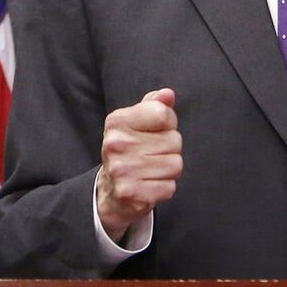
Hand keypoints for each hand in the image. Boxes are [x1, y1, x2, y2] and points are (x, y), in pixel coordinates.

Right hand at [97, 88, 181, 241]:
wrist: (111, 189)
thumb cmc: (131, 149)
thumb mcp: (137, 122)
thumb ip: (154, 104)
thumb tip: (168, 94)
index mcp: (117, 121)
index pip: (163, 113)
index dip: (168, 123)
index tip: (157, 131)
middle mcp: (115, 143)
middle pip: (174, 141)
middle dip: (170, 149)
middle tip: (152, 154)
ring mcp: (120, 169)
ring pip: (175, 165)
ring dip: (169, 170)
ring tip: (151, 170)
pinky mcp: (129, 192)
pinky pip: (169, 187)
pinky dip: (164, 187)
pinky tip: (149, 184)